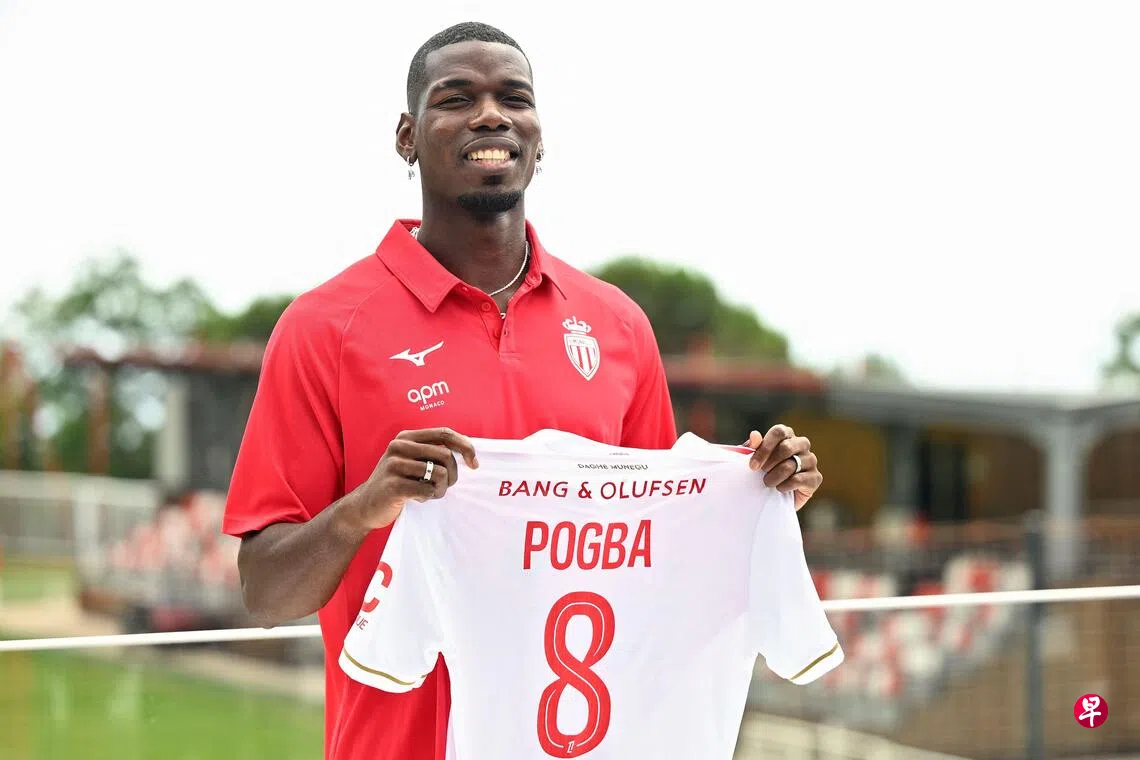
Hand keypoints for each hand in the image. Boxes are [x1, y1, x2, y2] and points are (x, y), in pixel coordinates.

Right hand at [349, 428, 478, 530]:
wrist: (366, 506)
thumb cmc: (396, 482)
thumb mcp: (412, 461)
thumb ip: (432, 452)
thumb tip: (467, 449)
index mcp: (406, 437)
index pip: (444, 433)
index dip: (465, 446)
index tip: (474, 463)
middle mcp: (399, 447)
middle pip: (445, 455)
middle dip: (453, 475)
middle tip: (445, 486)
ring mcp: (394, 465)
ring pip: (440, 474)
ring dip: (441, 488)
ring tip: (430, 493)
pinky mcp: (393, 486)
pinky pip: (427, 491)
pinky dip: (429, 497)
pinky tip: (418, 498)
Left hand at [745, 425, 821, 510]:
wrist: (776, 497)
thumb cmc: (764, 471)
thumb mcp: (754, 459)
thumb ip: (753, 446)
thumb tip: (754, 434)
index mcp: (787, 435)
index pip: (779, 432)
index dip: (764, 448)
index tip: (753, 465)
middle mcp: (802, 444)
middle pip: (786, 447)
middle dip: (769, 463)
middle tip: (761, 473)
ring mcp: (811, 460)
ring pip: (791, 466)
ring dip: (774, 477)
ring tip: (768, 483)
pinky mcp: (816, 477)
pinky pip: (798, 480)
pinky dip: (785, 486)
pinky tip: (780, 488)